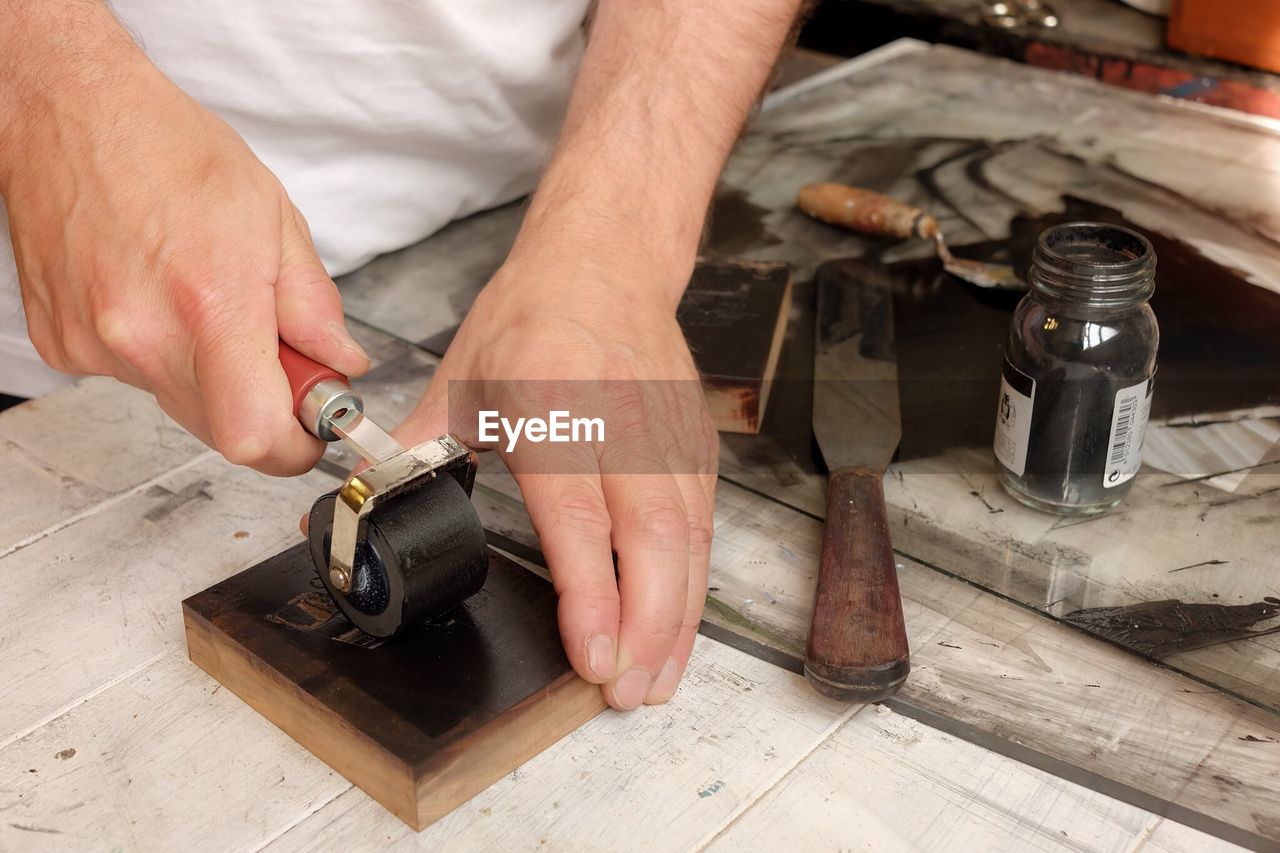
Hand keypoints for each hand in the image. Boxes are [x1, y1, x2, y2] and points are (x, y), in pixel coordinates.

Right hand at [0, 45, 367, 474]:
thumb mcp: (273, 217)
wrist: (69, 112)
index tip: (312, 428)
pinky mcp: (61, 345)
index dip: (294, 448)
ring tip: (201, 299)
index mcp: (209, 302)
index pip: (255, 435)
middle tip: (272, 350)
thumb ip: (314, 305)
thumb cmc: (167, 148)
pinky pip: (133, 377)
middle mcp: (142, 333)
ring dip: (210, 374)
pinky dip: (161, 352)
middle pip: (221, 429)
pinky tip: (156, 294)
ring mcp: (93, 344)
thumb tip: (340, 362)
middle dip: (261, 404)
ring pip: (178, 403)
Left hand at [395, 252, 717, 709]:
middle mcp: (621, 419)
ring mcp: (668, 433)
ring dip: (678, 619)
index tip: (593, 654)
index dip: (593, 591)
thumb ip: (421, 447)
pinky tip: (678, 629)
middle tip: (624, 692)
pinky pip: (704, 526)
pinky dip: (695, 586)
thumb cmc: (534, 314)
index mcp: (552, 399)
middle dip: (646, 626)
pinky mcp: (696, 444)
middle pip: (653, 537)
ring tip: (655, 681)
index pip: (581, 513)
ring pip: (690, 540)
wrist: (606, 260)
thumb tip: (376, 501)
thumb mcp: (464, 373)